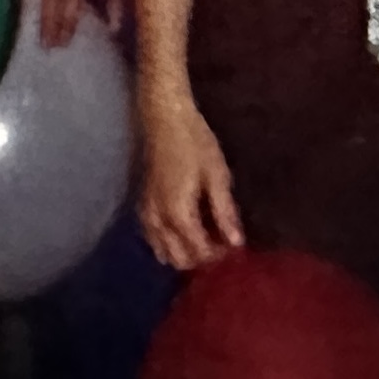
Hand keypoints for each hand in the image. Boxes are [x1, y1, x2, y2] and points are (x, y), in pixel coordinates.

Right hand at [137, 93, 242, 270]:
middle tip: (222, 246)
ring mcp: (147, 215)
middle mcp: (159, 221)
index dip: (218, 256)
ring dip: (184, 254)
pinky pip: (152, 239)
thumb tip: (236, 242)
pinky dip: (168, 245)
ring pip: (163, 252)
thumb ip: (224, 211)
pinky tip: (181, 238)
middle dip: (201, 259)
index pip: (198, 251)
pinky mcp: (143, 207)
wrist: (165, 120)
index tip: (235, 250)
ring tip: (206, 241)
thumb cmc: (195, 143)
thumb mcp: (216, 175)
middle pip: (179, 258)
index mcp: (179, 214)